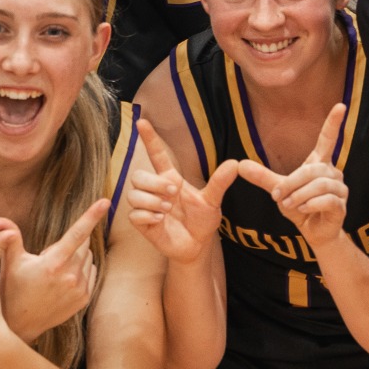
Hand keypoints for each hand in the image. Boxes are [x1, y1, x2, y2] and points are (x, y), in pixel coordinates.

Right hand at [0, 197, 111, 340]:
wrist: (20, 324)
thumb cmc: (12, 289)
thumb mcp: (9, 262)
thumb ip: (8, 237)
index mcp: (53, 263)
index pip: (76, 234)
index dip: (92, 216)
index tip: (106, 201)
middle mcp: (70, 276)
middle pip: (82, 244)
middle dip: (69, 242)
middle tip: (47, 257)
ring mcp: (79, 289)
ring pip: (87, 258)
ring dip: (76, 256)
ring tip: (53, 270)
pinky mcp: (84, 299)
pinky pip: (91, 273)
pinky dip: (81, 269)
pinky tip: (63, 278)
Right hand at [127, 119, 241, 262]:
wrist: (196, 247)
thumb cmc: (202, 221)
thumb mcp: (213, 201)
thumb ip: (220, 182)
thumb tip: (235, 163)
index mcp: (169, 179)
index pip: (156, 154)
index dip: (149, 138)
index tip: (142, 121)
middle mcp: (155, 190)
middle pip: (138, 175)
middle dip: (154, 183)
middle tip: (173, 194)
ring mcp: (146, 205)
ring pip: (133, 193)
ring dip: (152, 202)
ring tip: (168, 211)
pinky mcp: (142, 222)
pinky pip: (134, 213)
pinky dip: (148, 216)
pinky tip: (161, 221)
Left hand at [237, 102, 351, 247]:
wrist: (314, 232)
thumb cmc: (298, 207)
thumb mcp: (277, 190)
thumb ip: (262, 177)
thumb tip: (240, 164)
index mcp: (318, 163)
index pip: (328, 139)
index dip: (333, 123)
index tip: (340, 105)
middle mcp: (333, 173)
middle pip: (312, 170)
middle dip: (291, 183)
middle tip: (277, 196)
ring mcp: (340, 189)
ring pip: (318, 185)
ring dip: (298, 196)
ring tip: (289, 205)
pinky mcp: (342, 205)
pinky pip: (326, 200)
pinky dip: (309, 205)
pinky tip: (302, 210)